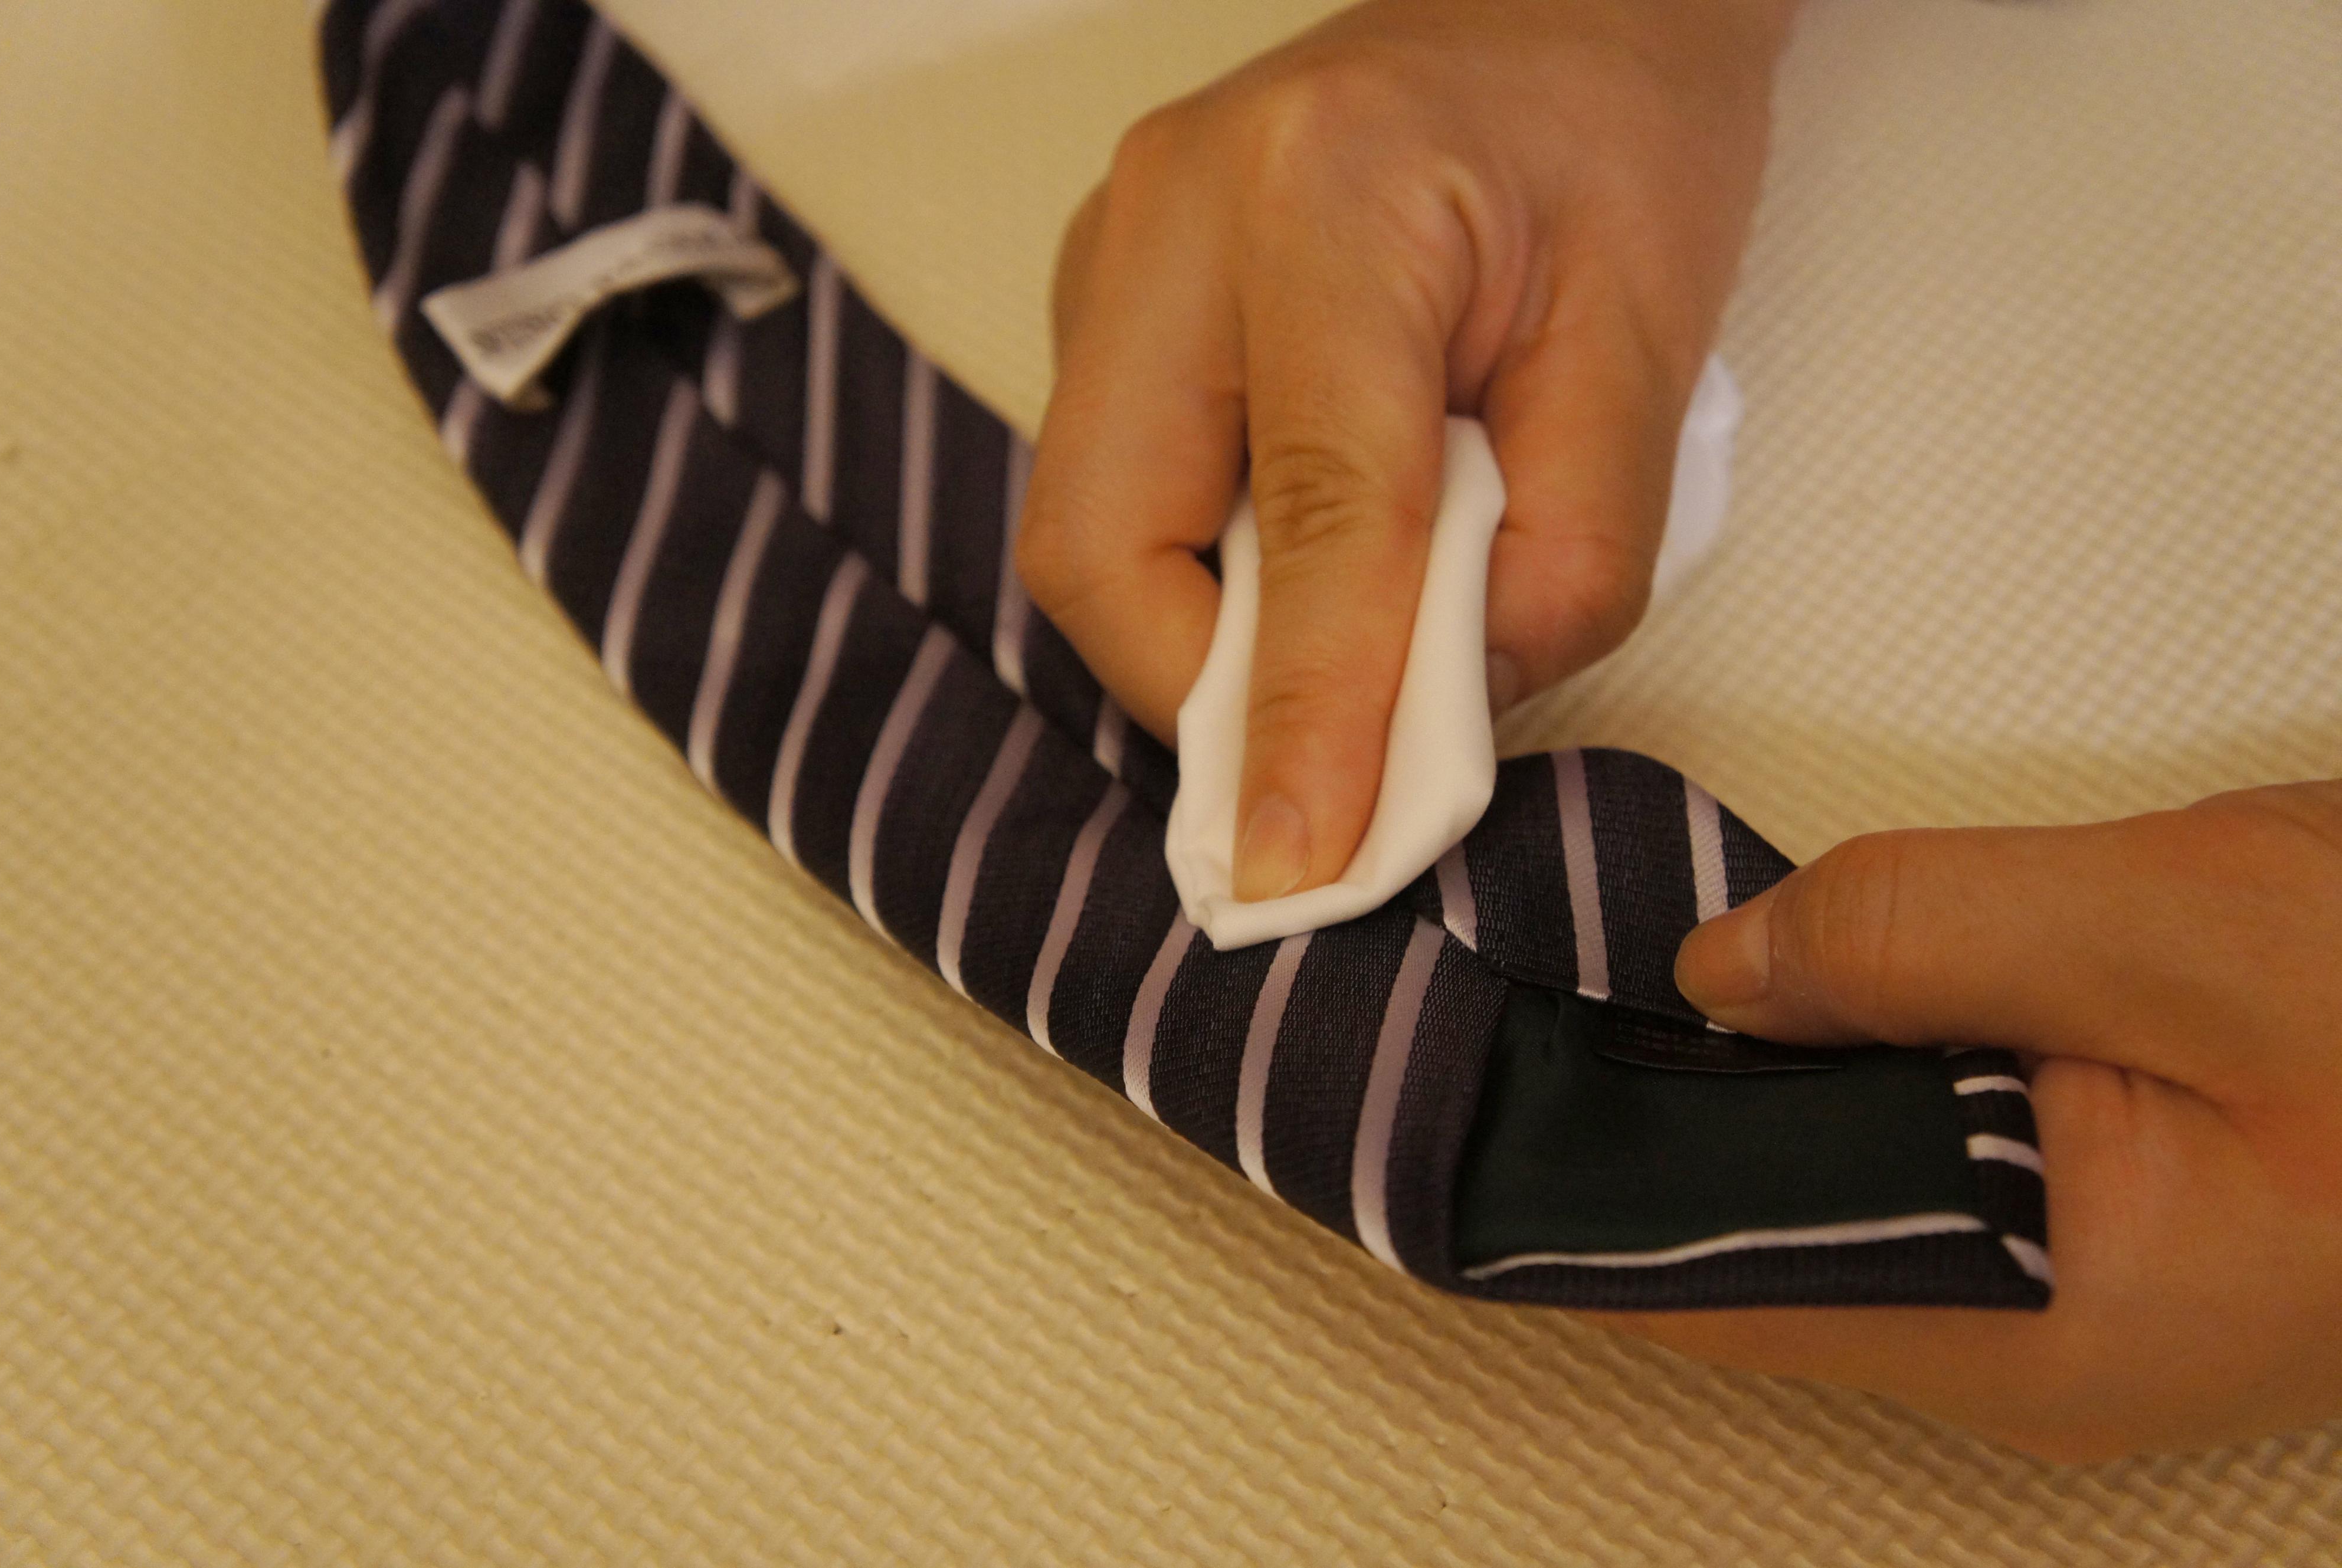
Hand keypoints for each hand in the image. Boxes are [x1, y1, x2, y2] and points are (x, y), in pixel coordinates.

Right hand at [1016, 0, 1793, 899]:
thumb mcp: (1649, 342)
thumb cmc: (1619, 138)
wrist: (1555, 5)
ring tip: (1343, 654)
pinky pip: (1113, 495)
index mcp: (1324, 197)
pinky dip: (1204, 578)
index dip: (1303, 711)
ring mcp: (1110, 254)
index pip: (1305, 512)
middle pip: (1100, 544)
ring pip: (1088, 533)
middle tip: (1326, 774)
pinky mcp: (1104, 301)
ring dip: (1208, 641)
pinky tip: (1301, 570)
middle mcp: (1168, 219)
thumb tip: (1446, 730)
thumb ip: (1566, 551)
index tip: (1307, 865)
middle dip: (1205, 696)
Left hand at [1598, 781, 2341, 1461]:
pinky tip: (1838, 983)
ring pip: (1853, 1182)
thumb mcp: (2179, 932)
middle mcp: (2045, 1345)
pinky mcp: (2117, 1217)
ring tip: (1682, 958)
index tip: (1501, 1072)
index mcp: (2040, 1336)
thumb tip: (1720, 971)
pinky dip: (1874, 1067)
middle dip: (1675, 1105)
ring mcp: (2084, 1287)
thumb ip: (1924, 936)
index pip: (1722, 1286)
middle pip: (1775, 1232)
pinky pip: (1937, 1153)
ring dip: (1777, 1076)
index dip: (1596, 1175)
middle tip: (1565, 976)